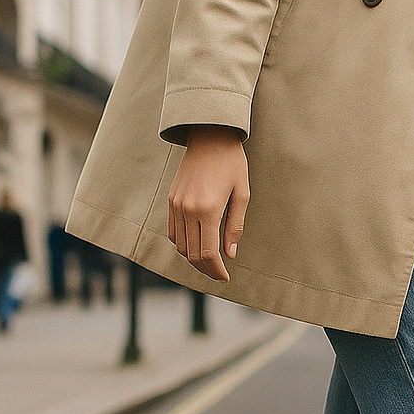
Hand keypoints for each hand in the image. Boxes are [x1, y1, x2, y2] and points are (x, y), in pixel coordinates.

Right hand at [167, 125, 249, 281]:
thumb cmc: (232, 164)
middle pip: (193, 255)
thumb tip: (230, 255)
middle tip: (219, 275)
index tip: (226, 278)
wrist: (209, 136)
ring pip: (181, 246)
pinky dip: (183, 245)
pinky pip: (173, 232)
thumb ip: (235, 227)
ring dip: (194, 259)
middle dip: (206, 270)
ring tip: (210, 263)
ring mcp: (176, 205)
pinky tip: (197, 245)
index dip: (217, 271)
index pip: (208, 253)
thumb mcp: (242, 194)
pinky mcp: (171, 200)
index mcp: (208, 210)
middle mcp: (188, 210)